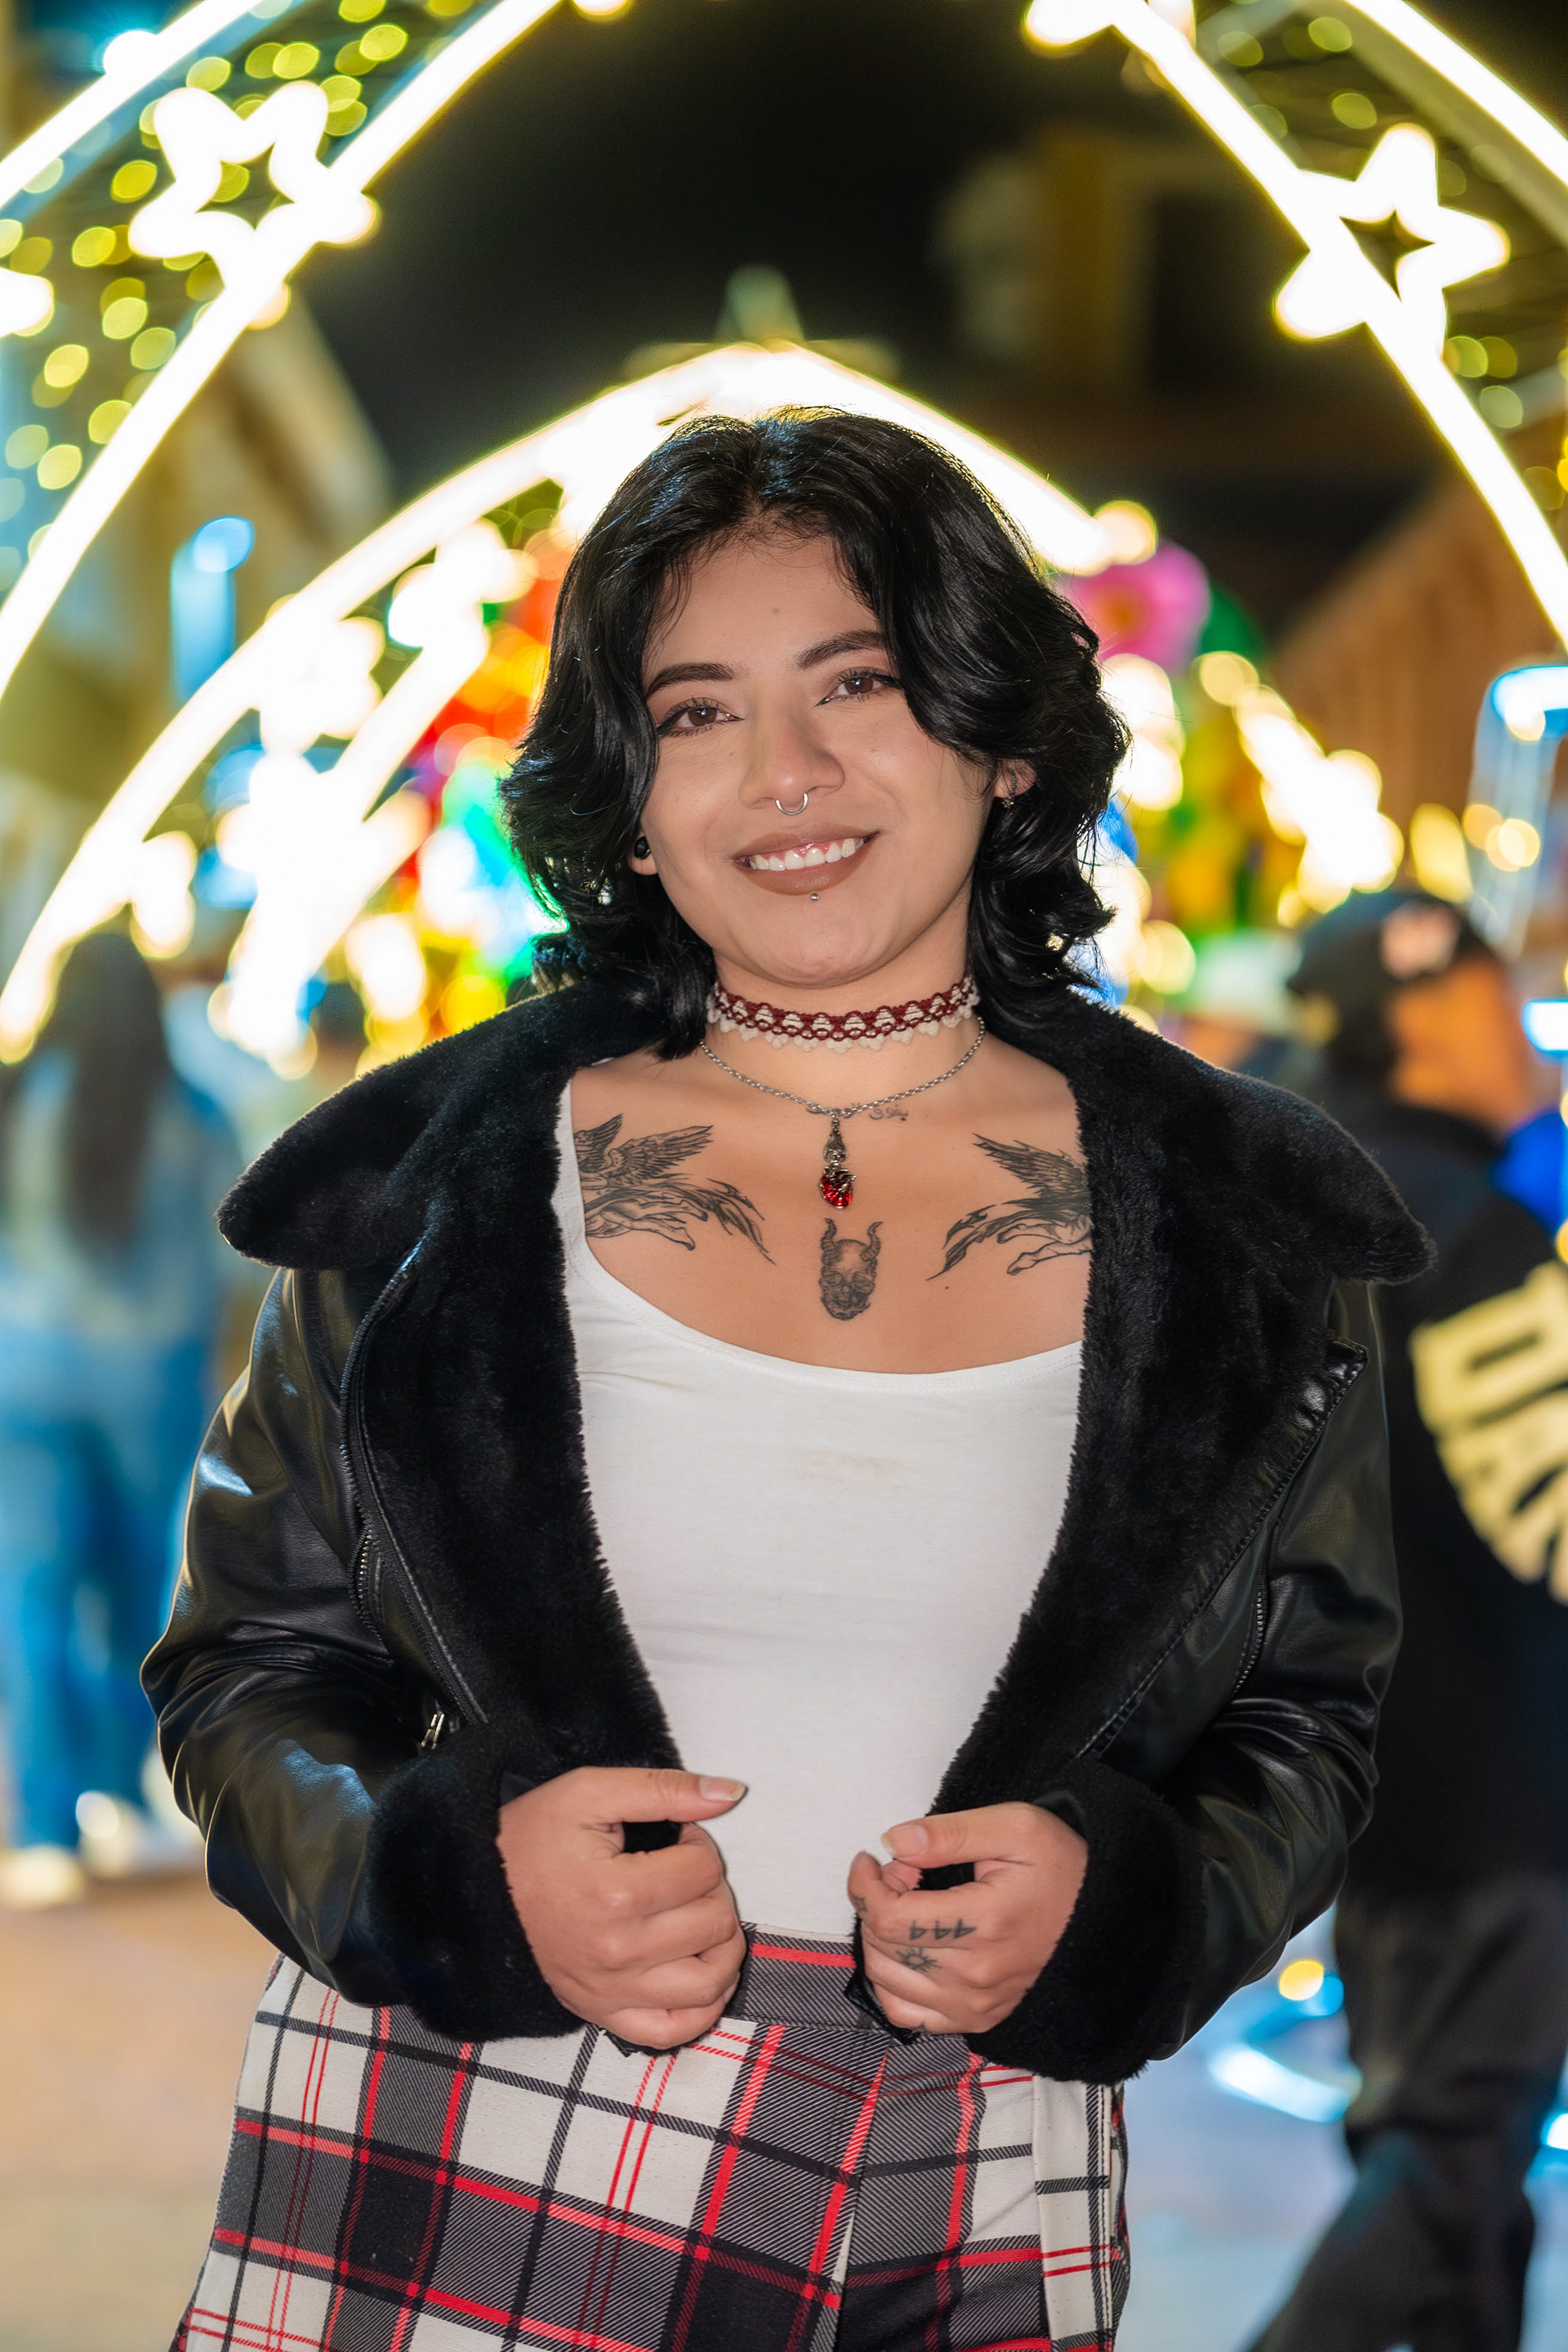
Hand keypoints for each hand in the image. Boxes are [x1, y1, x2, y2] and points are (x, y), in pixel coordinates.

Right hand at [497, 1767, 747, 2048]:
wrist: (476, 1892)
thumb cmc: (530, 1840)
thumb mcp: (589, 1793)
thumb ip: (665, 1789)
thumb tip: (731, 1793)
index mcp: (617, 1894)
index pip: (705, 1871)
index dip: (700, 1843)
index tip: (676, 1837)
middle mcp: (619, 1952)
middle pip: (715, 1922)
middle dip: (713, 1887)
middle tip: (684, 1870)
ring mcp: (614, 1992)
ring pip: (711, 1983)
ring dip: (723, 1944)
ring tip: (702, 1914)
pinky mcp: (606, 2015)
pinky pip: (675, 2031)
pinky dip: (705, 2007)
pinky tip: (702, 1969)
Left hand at [848, 1802, 1086, 2036]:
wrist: (1105, 1916)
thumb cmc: (1060, 1867)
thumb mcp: (1015, 1827)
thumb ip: (949, 1833)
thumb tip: (894, 1842)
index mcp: (985, 1924)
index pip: (889, 1919)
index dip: (865, 1885)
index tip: (872, 1859)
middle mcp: (976, 1975)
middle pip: (882, 1949)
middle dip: (874, 1903)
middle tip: (901, 1874)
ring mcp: (976, 2004)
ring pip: (886, 1983)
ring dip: (879, 1940)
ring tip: (907, 1907)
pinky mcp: (977, 2019)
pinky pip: (908, 2016)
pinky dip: (892, 1982)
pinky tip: (909, 1950)